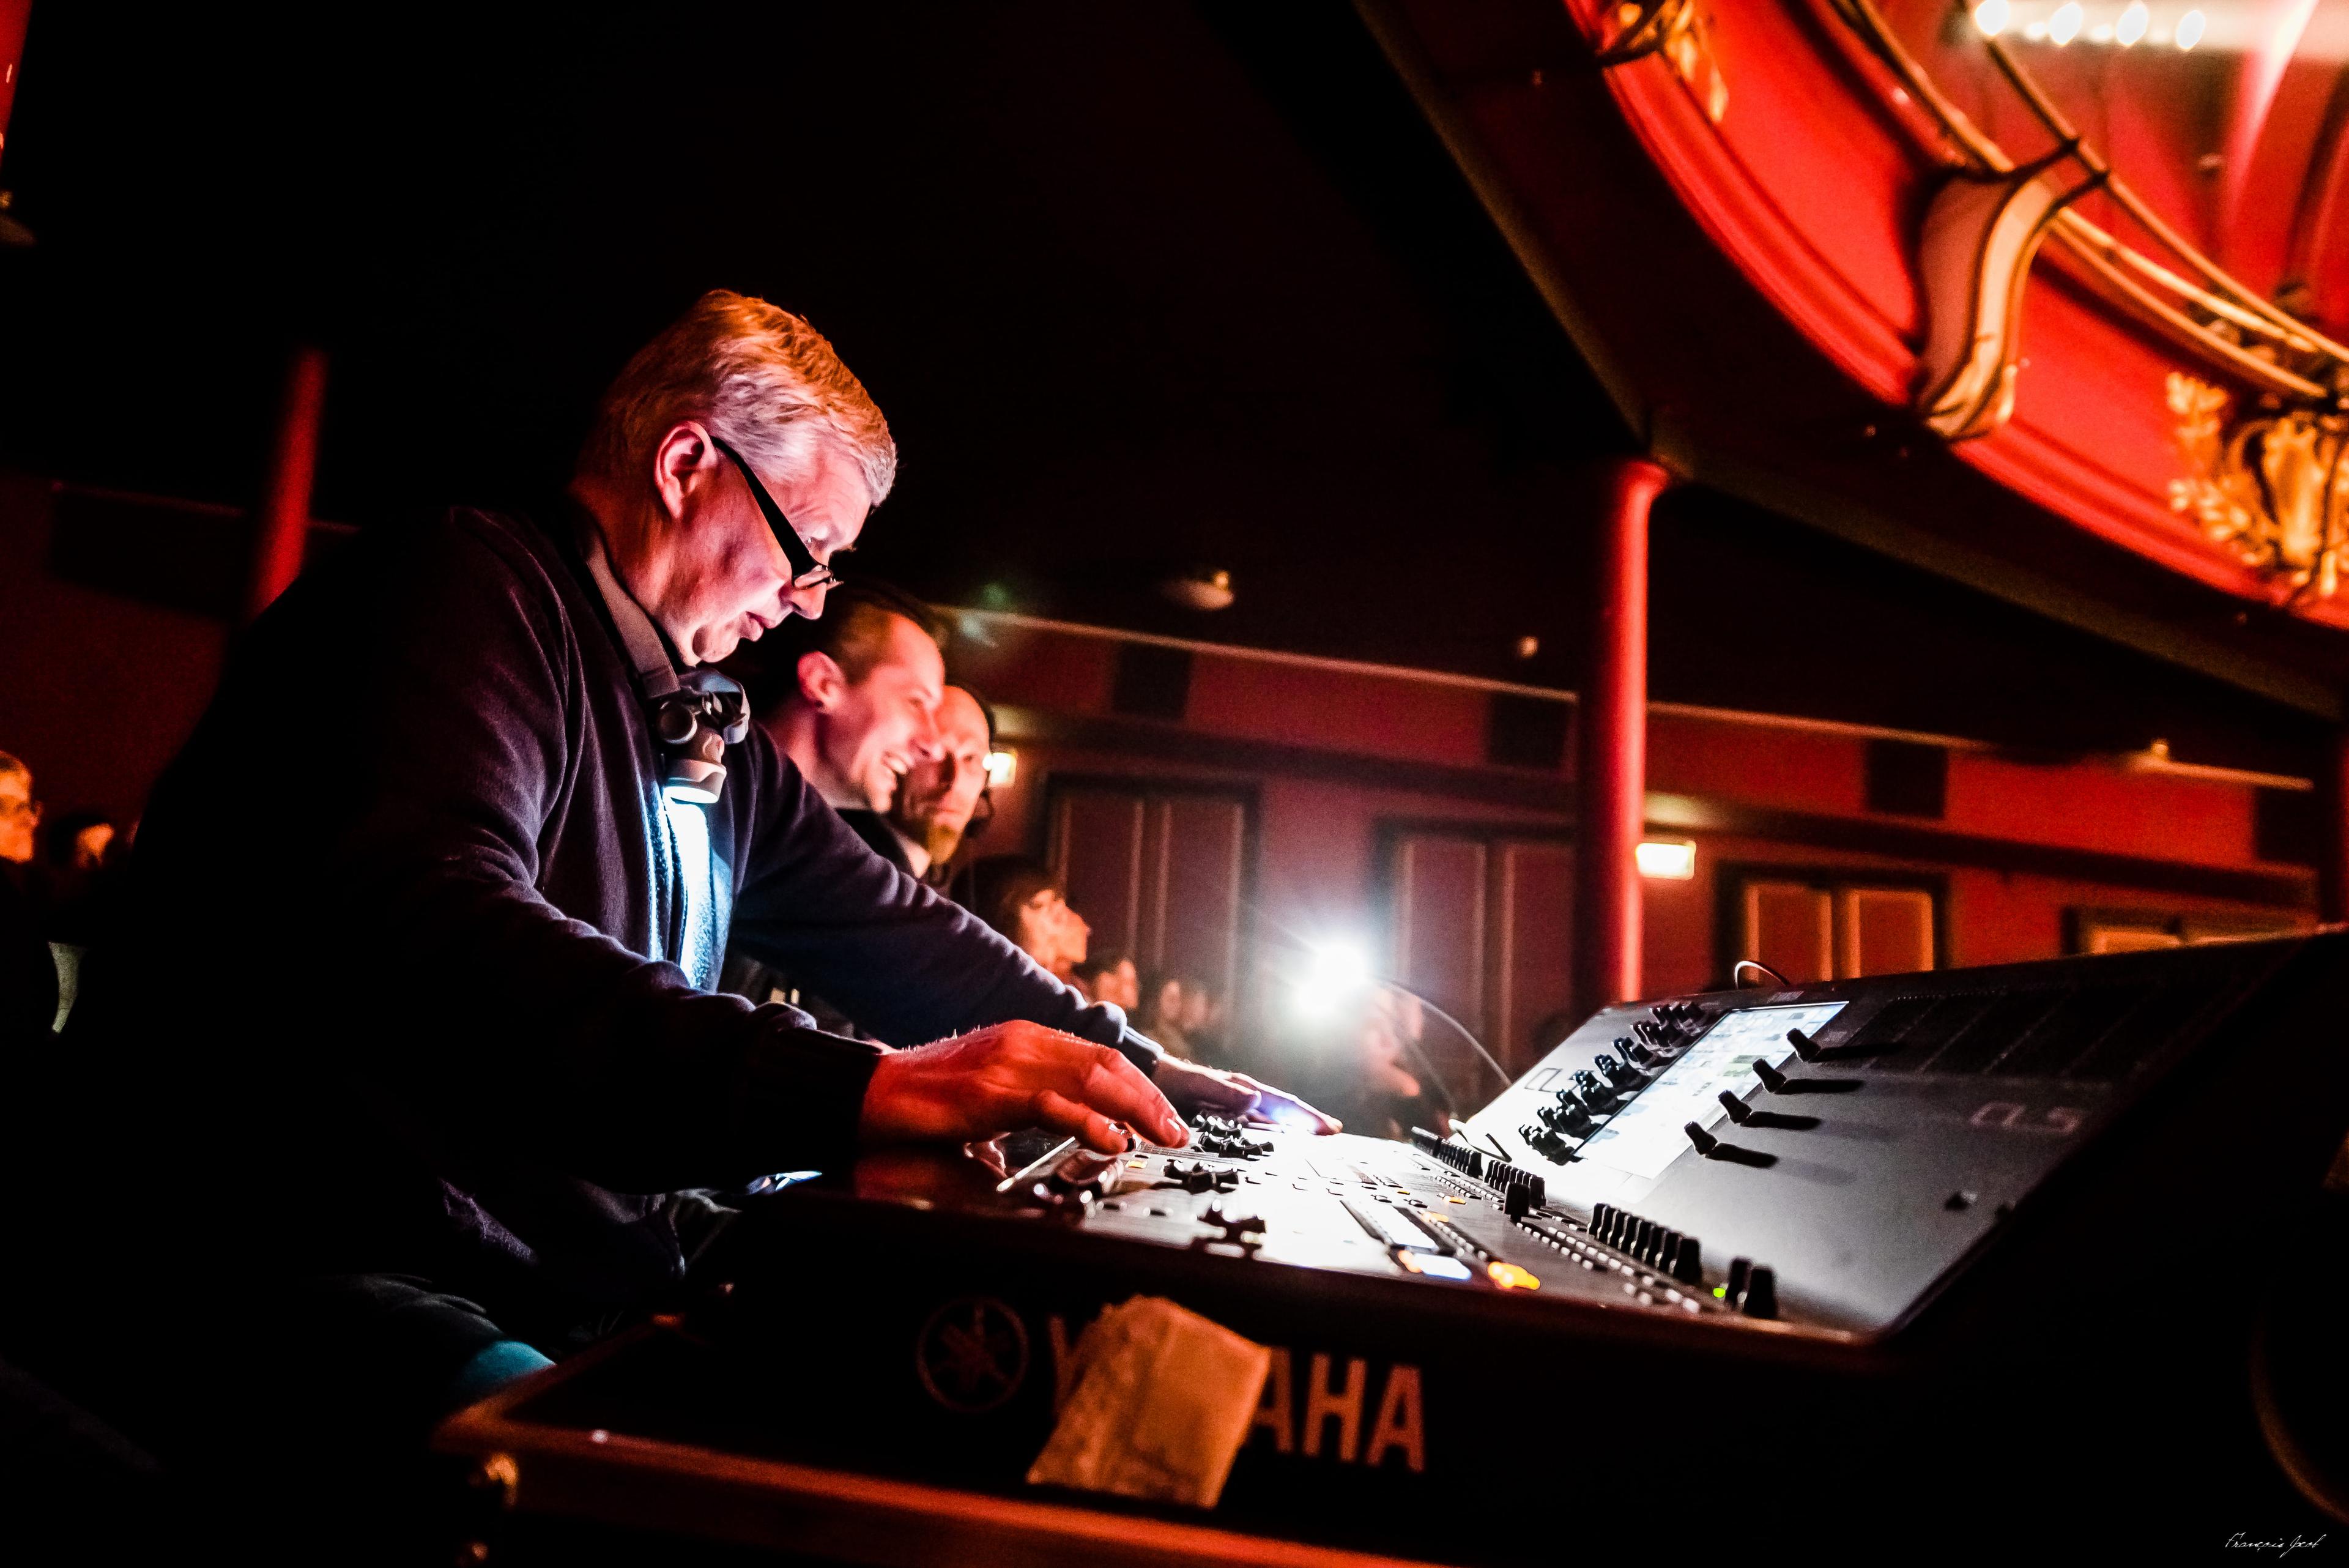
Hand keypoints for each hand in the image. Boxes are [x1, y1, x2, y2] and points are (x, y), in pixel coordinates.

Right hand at [861, 1020, 1188, 1155]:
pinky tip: (1111, 1140)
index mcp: (1025, 1039)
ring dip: (1134, 1109)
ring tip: (1160, 1136)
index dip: (1139, 1084)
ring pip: (1090, 1078)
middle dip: (1149, 1098)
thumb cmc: (927, 1099)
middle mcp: (1023, 1043)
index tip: (1164, 1114)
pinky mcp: (990, 1092)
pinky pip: (1052, 1104)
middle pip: (1106, 1064)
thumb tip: (1056, 1135)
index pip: (1099, 1055)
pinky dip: (1089, 1122)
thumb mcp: (989, 1095)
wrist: (873, 1093)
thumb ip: (1025, 1107)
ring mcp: (1008, 1064)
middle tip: (1176, 1130)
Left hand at [1153, 1057, 1341, 1134]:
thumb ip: (1226, 1092)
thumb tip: (1256, 1099)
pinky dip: (1274, 1137)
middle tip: (1334, 1136)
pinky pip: (1258, 1130)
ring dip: (1295, 1133)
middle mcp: (1246, 1100)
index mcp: (1244, 1090)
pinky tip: (1280, 1147)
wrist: (1153, 1079)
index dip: (1307, 1117)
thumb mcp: (1199, 1085)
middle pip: (1285, 1115)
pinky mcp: (1227, 1120)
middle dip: (1310, 1125)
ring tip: (1317, 1143)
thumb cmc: (1175, 1080)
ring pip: (1274, 1124)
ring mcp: (1238, 1110)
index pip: (1283, 1105)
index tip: (1330, 1128)